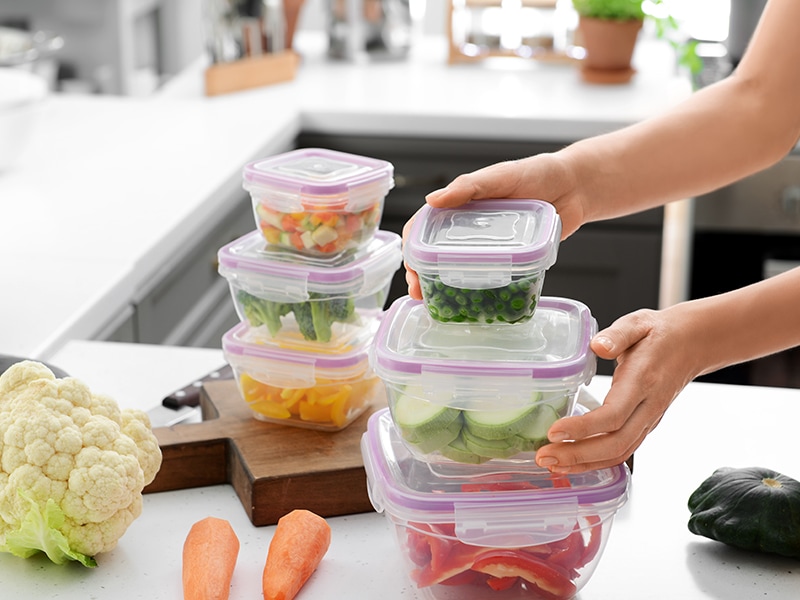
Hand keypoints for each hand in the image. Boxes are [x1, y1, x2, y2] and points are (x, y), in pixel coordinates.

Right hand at [403, 153, 583, 299]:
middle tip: (420, 294)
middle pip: (434, 254)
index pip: (423, 227)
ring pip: (457, 270)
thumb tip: (432, 200)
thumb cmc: (537, 174)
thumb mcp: (500, 176)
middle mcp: (469, 228)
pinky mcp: (509, 260)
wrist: (576, 188)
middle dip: (421, 275)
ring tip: (437, 305)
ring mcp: (488, 246)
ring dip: (443, 288)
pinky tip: (470, 307)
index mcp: (460, 206)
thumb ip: (469, 187)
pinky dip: (476, 293)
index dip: (412, 248)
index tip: (411, 267)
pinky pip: (488, 278)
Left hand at [535, 306, 700, 472]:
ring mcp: (648, 420)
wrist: (691, 344)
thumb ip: (618, 334)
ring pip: (619, 452)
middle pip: (615, 443)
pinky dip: (596, 462)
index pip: (613, 414)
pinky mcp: (644, 426)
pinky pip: (621, 450)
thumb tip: (598, 346)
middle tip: (544, 456)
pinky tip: (572, 462)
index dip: (583, 428)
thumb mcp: (638, 323)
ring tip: (551, 463)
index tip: (554, 431)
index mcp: (642, 381)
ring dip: (584, 463)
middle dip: (577, 455)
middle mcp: (648, 407)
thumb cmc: (660, 333)